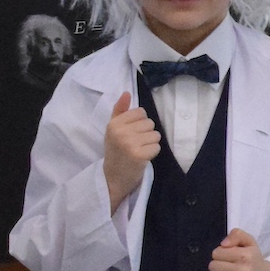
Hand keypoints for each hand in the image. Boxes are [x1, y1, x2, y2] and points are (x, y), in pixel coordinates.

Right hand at [101, 92, 160, 209]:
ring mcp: (130, 144)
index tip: (132, 133)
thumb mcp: (113, 129)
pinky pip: (157, 146)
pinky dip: (152, 153)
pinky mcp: (139, 156)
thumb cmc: (115, 151)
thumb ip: (120, 110)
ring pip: (155, 135)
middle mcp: (121, 132)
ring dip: (150, 143)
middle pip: (150, 123)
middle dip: (146, 133)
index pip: (140, 112)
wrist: (113, 177)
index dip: (140, 122)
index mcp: (114, 123)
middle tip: (135, 144)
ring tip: (139, 150)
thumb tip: (127, 92)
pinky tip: (143, 157)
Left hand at [208, 229, 269, 270]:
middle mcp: (243, 270)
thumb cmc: (256, 260)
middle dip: (218, 265)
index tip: (228, 257)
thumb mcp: (250, 243)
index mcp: (246, 255)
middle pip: (212, 266)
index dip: (220, 254)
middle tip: (227, 267)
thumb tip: (223, 244)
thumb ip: (237, 235)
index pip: (216, 253)